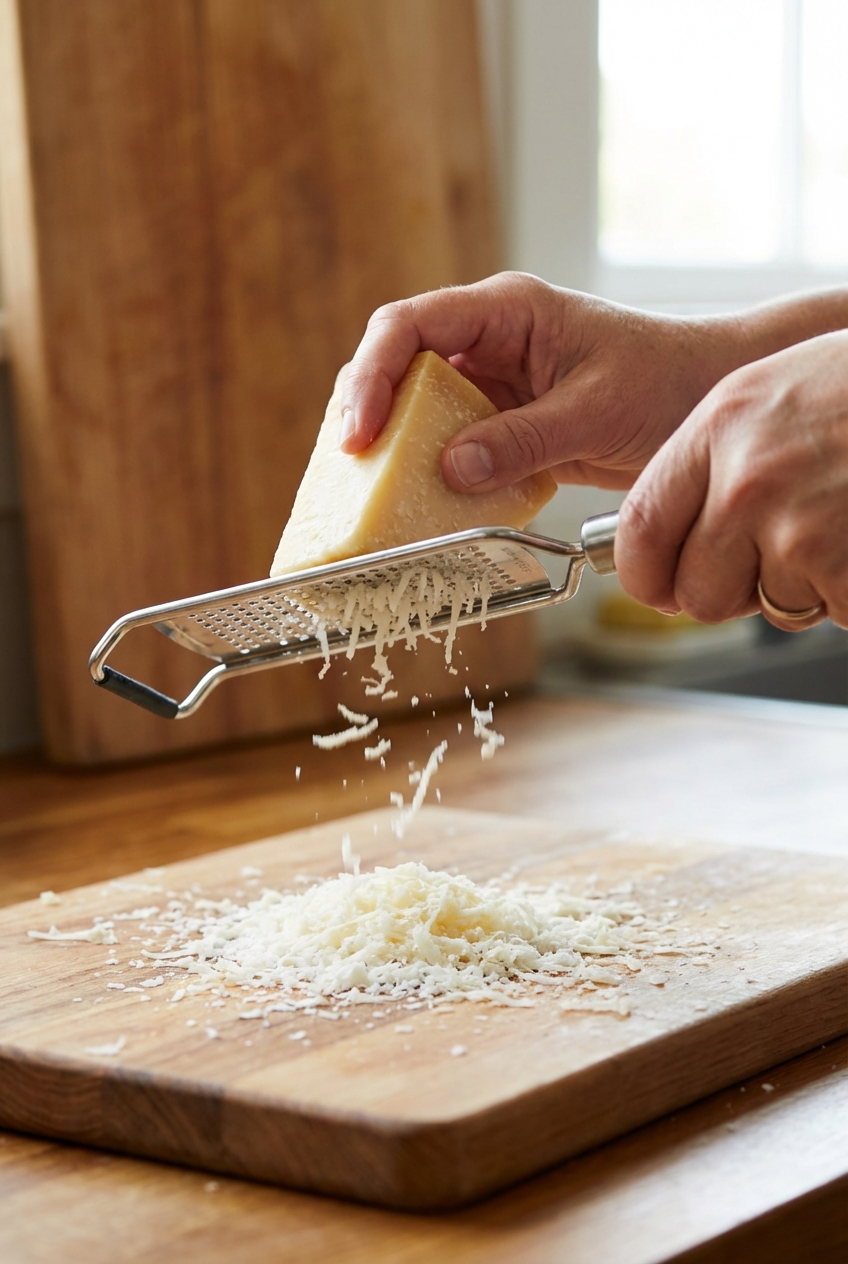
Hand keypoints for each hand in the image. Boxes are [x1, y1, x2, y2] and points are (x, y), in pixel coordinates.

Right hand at [340, 272, 740, 490]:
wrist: (704, 400)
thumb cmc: (664, 382)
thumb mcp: (595, 412)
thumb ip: (522, 439)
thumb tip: (451, 468)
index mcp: (507, 311)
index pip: (411, 325)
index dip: (374, 376)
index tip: (362, 433)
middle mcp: (488, 340)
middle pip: (398, 364)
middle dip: (368, 412)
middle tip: (353, 468)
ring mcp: (491, 383)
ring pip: (416, 406)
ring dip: (395, 446)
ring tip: (372, 488)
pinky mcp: (501, 423)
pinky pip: (448, 443)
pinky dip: (430, 471)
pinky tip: (420, 500)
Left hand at [616, 331, 847, 630]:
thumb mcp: (779, 392)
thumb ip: (719, 459)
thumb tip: (673, 539)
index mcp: (721, 426)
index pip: (641, 527)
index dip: (648, 574)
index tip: (662, 587)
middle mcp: (747, 481)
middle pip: (697, 591)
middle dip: (735, 591)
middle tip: (785, 555)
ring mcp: (800, 530)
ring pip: (771, 609)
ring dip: (810, 587)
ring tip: (846, 523)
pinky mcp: (844, 570)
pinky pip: (833, 612)